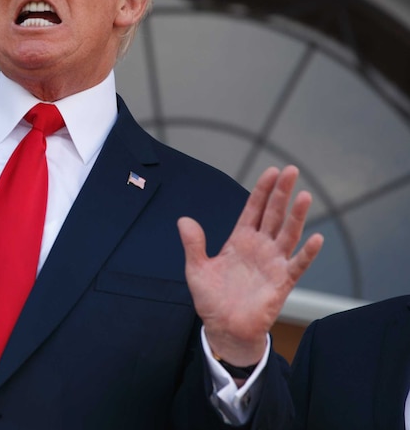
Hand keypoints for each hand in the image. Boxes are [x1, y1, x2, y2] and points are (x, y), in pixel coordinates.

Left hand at [178, 165, 322, 366]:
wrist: (223, 329)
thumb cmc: (212, 299)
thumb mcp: (196, 269)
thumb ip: (193, 244)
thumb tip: (183, 220)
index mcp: (239, 241)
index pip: (253, 210)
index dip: (261, 191)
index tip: (271, 171)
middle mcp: (259, 248)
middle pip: (273, 215)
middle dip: (281, 193)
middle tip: (291, 170)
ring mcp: (272, 263)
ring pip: (287, 234)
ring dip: (296, 216)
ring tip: (304, 195)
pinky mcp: (281, 283)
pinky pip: (297, 265)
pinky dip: (306, 253)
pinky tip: (316, 239)